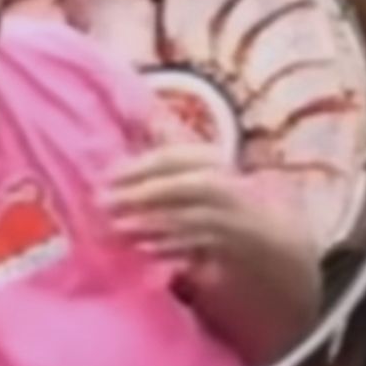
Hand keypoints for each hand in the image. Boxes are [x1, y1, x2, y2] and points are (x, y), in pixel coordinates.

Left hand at [100, 144, 255, 261]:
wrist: (262, 230)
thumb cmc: (221, 190)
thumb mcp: (200, 162)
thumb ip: (172, 142)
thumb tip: (147, 115)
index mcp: (212, 160)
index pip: (175, 158)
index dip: (140, 166)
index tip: (107, 176)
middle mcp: (225, 184)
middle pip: (183, 187)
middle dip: (142, 194)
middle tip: (103, 203)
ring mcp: (230, 217)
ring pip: (189, 218)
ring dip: (152, 223)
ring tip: (118, 226)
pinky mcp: (231, 246)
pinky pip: (199, 246)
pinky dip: (171, 248)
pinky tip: (144, 250)